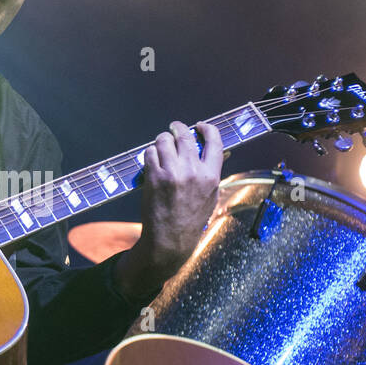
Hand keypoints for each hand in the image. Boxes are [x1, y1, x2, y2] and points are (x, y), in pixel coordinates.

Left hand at [114, 121, 223, 298]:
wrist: (170, 238)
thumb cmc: (191, 218)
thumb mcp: (210, 195)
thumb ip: (210, 172)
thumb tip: (210, 150)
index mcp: (211, 175)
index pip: (215, 140)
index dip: (206, 128)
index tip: (198, 126)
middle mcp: (193, 171)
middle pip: (185, 135)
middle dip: (177, 128)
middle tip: (173, 128)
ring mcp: (172, 172)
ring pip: (164, 140)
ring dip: (161, 141)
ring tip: (161, 148)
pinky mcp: (154, 176)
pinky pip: (150, 153)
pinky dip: (150, 154)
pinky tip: (152, 162)